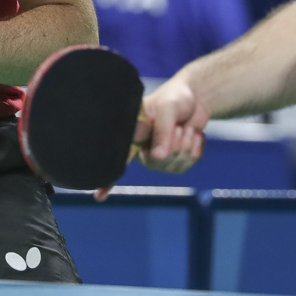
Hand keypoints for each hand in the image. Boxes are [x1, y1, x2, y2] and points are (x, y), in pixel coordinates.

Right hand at [96, 75, 208, 200]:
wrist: (195, 99)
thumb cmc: (174, 98)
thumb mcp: (167, 108)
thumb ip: (162, 130)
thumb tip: (158, 157)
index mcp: (133, 135)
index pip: (119, 158)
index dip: (108, 179)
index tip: (99, 197)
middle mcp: (144, 149)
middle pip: (158, 161)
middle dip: (175, 142)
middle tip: (178, 125)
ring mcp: (160, 158)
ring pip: (175, 163)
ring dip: (187, 143)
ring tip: (185, 127)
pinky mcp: (177, 161)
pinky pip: (188, 163)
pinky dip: (197, 147)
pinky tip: (193, 134)